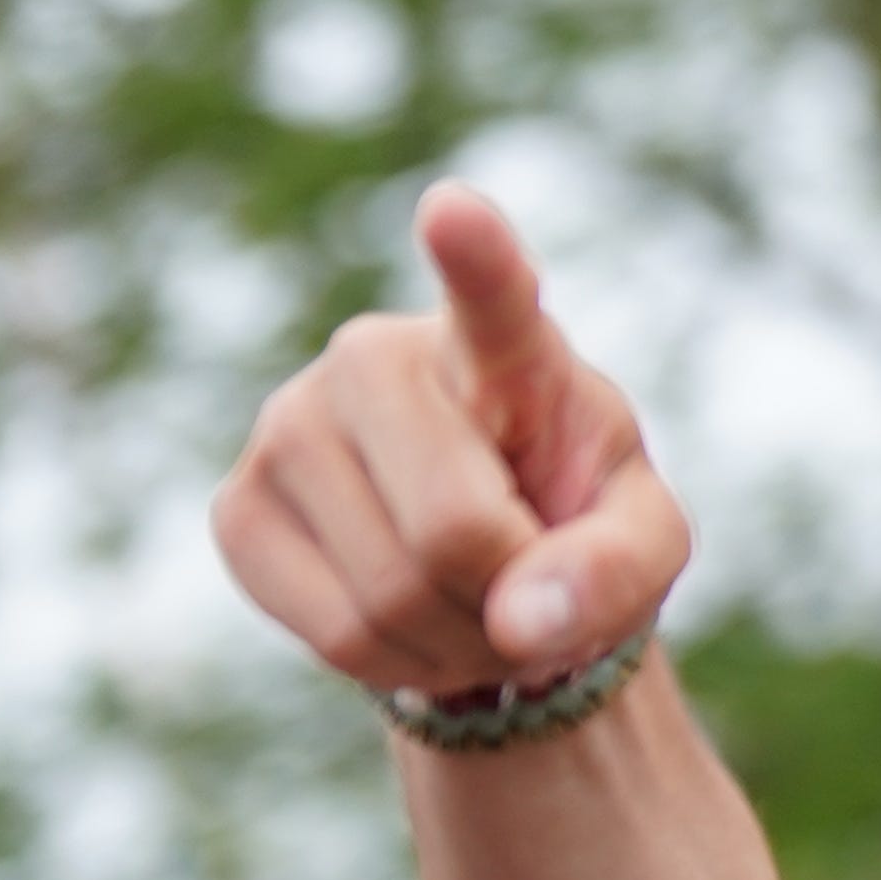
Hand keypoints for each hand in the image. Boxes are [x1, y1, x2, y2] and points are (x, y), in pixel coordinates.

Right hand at [215, 184, 690, 696]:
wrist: (486, 570)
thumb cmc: (571, 522)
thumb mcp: (642, 543)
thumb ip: (617, 570)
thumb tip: (521, 620)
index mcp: (500, 343)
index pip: (488, 292)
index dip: (475, 255)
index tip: (456, 214)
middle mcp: (373, 357)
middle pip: (451, 530)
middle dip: (508, 602)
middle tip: (526, 593)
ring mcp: (289, 424)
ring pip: (389, 597)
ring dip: (458, 643)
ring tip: (474, 604)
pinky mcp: (237, 508)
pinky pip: (335, 634)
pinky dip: (397, 665)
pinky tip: (412, 623)